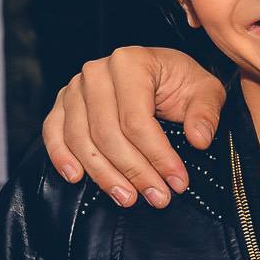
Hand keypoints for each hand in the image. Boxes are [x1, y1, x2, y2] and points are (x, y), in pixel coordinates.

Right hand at [42, 47, 225, 207]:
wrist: (158, 73)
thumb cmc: (180, 81)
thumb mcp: (205, 90)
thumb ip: (205, 112)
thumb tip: (199, 139)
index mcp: (131, 62)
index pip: (137, 119)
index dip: (157, 156)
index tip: (176, 181)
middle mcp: (97, 72)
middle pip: (107, 133)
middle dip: (134, 171)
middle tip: (157, 197)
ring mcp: (75, 87)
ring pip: (81, 139)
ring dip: (104, 174)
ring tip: (128, 197)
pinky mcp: (63, 103)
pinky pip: (53, 132)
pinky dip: (62, 156)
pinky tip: (77, 177)